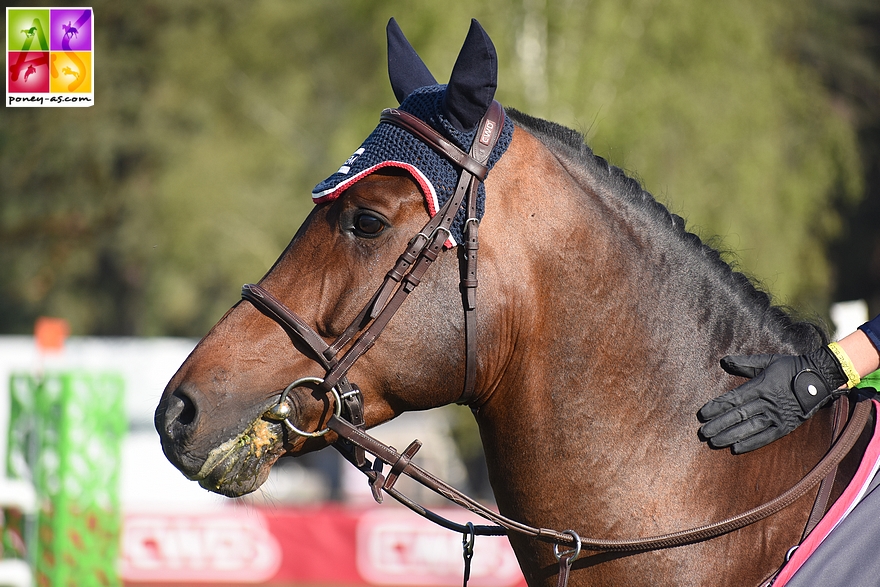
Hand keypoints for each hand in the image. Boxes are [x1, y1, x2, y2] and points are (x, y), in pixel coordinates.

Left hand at [698, 347, 847, 453]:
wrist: (821, 378)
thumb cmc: (791, 367)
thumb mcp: (767, 361)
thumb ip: (745, 363)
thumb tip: (724, 360)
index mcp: (761, 386)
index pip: (734, 398)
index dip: (717, 407)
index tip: (702, 414)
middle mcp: (767, 402)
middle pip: (738, 415)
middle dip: (719, 425)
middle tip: (702, 433)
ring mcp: (777, 416)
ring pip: (750, 428)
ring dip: (731, 435)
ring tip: (714, 442)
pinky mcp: (786, 426)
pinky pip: (767, 437)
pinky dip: (751, 443)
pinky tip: (736, 448)